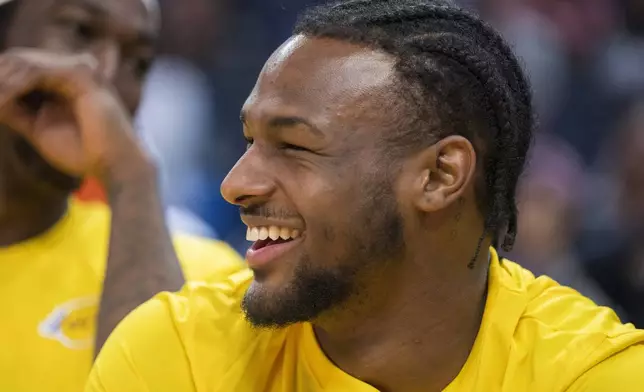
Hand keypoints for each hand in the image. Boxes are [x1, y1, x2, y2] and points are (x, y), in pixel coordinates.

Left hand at [0, 48, 152, 187]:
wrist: (115, 165)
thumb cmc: (84, 152)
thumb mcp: (39, 128)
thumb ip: (16, 112)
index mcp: (62, 82)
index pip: (21, 67)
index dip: (0, 81)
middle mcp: (70, 70)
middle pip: (19, 60)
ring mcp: (78, 71)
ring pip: (25, 62)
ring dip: (3, 83)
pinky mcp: (81, 76)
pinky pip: (37, 72)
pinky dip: (15, 85)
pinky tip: (3, 100)